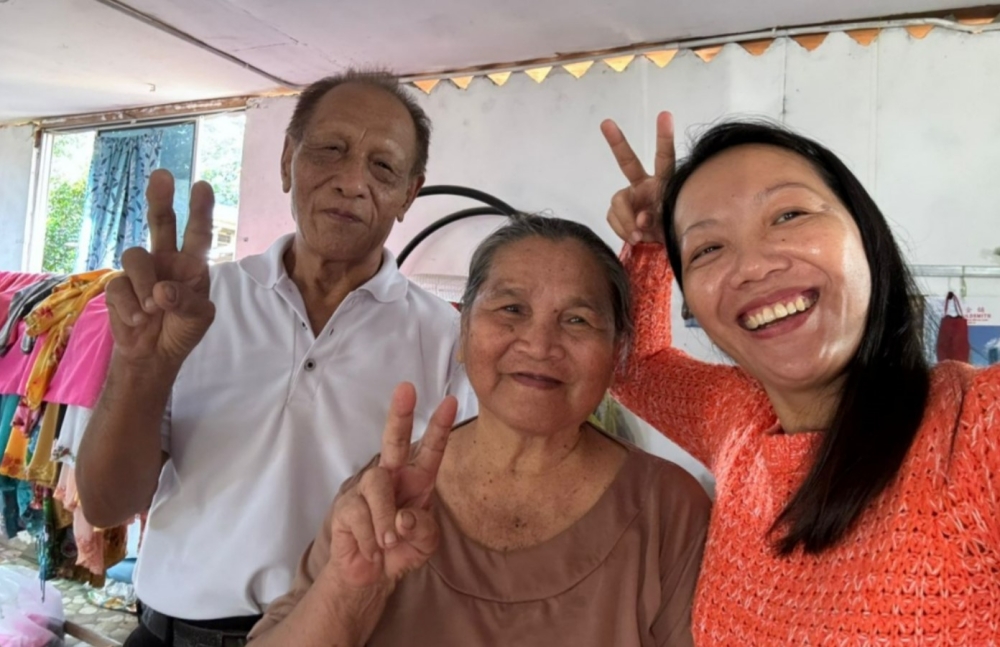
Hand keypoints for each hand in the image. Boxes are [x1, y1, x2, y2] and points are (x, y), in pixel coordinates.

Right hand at [105, 169, 216, 369]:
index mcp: (191, 264)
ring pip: (135, 256)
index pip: (198, 233)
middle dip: (161, 199)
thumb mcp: (198, 319)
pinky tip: (138, 321)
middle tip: (162, 175)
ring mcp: (141, 271)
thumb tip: (161, 290)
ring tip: (152, 310)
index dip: (201, 210)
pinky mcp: (118, 286)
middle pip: (161, 222)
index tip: (203, 185)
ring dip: (144, 283)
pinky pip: (119, 286)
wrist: (154, 355)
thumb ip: (187, 302)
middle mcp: (166, 260)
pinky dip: (130, 306)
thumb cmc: (181, 330)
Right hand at [328, 383, 457, 590]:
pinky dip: (370, 539)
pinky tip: (371, 550)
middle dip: (400, 414)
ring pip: (376, 484)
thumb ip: (423, 528)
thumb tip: (403, 517)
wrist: (371, 576)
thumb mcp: (425, 543)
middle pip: (394, 440)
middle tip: (406, 389)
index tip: (451, 401)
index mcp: (417, 480)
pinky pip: (359, 514)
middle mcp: (392, 476)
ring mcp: (365, 489)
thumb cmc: (402, 550)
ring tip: (388, 542)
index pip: (431, 449)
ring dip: (385, 520)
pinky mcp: (345, 506)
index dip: (440, 426)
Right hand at [600, 111, 675, 245]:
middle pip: (628, 162)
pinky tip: (633, 236)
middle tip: (606, 123)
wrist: (663, 246)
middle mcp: (644, 184)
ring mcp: (630, 197)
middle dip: (618, 142)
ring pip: (617, 202)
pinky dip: (622, 230)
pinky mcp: (618, 211)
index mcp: (663, 181)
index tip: (665, 115)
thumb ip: (658, 218)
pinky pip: (613, 218)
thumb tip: (640, 220)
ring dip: (625, 221)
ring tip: (638, 235)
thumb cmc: (673, 228)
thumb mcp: (672, 223)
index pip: (664, 158)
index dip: (664, 137)